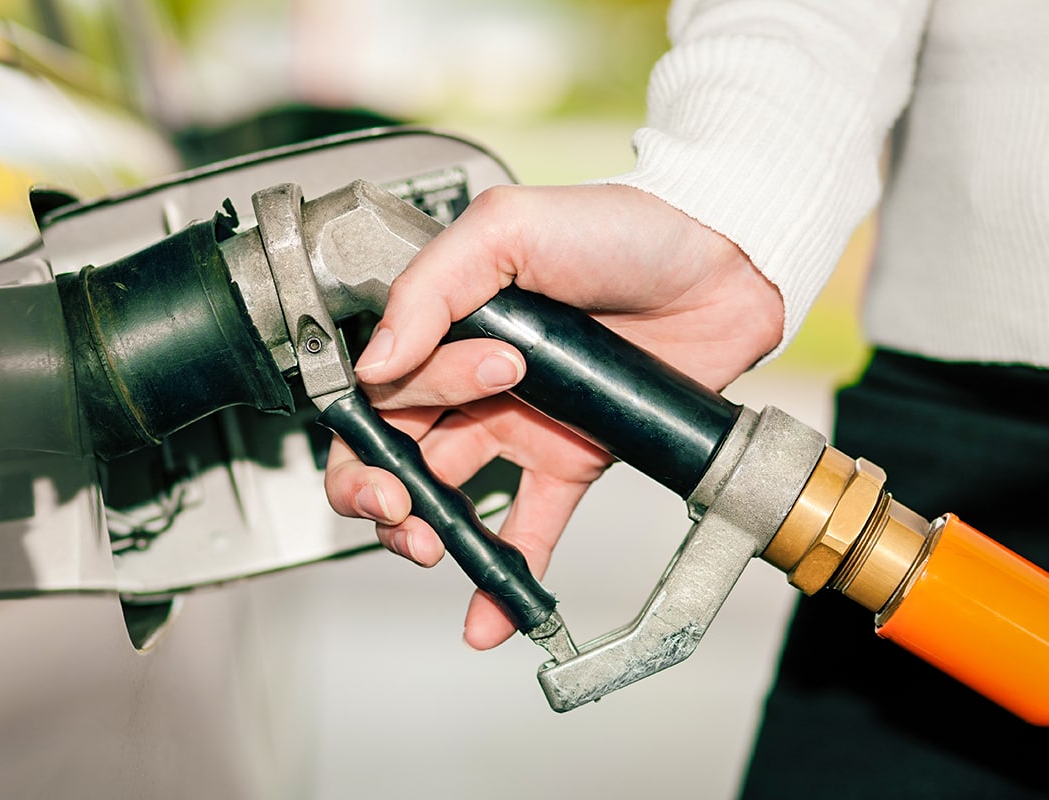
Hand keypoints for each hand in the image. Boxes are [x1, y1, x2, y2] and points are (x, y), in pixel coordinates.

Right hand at [325, 184, 782, 648]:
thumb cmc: (622, 226)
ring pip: (448, 493)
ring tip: (434, 549)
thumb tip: (375, 363)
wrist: (723, 261)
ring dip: (426, 532)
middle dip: (379, 489)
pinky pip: (528, 523)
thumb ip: (430, 290)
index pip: (380, 389)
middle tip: (397, 510)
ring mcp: (520, 422)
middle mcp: (473, 377)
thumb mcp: (507, 227)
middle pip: (395, 448)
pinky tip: (487, 611)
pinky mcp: (571, 458)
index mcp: (446, 322)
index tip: (400, 440)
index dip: (374, 425)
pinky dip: (504, 571)